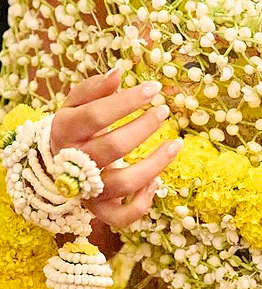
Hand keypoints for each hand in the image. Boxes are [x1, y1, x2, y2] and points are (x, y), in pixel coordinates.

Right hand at [51, 68, 182, 228]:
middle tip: (163, 112)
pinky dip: (141, 204)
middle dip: (143, 128)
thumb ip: (95, 87)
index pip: (96, 115)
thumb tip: (118, 73)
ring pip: (122, 184)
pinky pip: (120, 218)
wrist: (55, 161)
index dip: (128, 101)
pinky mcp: (97, 209)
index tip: (154, 89)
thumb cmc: (74, 124)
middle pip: (112, 147)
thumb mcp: (76, 101)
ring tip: (176, 144)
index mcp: (65, 130)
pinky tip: (156, 183)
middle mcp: (73, 162)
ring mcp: (86, 189)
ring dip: (154, 165)